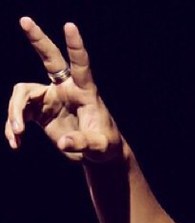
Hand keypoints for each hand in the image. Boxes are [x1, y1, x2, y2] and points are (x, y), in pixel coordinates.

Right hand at [5, 17, 121, 161]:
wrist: (98, 156)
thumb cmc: (106, 146)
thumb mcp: (100, 147)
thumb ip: (83, 143)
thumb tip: (63, 143)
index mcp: (85, 91)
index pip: (80, 65)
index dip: (75, 46)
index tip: (70, 26)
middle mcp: (66, 89)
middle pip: (49, 58)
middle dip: (37, 39)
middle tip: (24, 20)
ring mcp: (51, 98)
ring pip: (23, 94)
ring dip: (15, 113)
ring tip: (17, 135)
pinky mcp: (40, 112)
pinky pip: (19, 113)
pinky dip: (14, 128)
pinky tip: (15, 144)